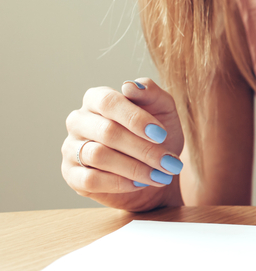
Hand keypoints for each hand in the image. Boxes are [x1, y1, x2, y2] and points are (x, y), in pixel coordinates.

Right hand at [61, 78, 184, 210]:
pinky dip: (119, 183)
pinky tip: (139, 184)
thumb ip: (152, 93)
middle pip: (106, 132)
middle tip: (169, 163)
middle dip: (143, 149)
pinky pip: (90, 179)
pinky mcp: (71, 174)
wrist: (156, 171)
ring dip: (135, 168)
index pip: (109, 102)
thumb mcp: (164, 111)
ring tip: (160, 175)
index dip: (136, 119)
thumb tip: (131, 86)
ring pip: (98, 156)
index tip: (161, 134)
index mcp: (97, 98)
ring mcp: (70, 147)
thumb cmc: (157, 136)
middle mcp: (79, 120)